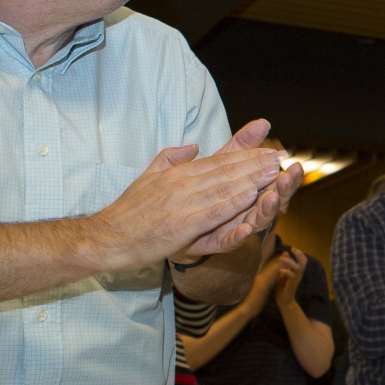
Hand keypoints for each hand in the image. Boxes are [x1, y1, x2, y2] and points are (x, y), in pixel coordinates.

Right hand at [93, 120, 293, 270]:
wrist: (105, 237)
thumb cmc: (128, 212)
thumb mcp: (148, 177)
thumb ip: (171, 159)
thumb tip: (193, 146)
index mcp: (176, 172)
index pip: (218, 160)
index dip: (246, 155)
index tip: (269, 150)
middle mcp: (180, 184)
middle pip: (225, 171)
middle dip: (255, 164)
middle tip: (280, 157)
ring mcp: (180, 204)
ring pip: (223, 189)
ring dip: (251, 180)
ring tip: (274, 172)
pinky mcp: (180, 226)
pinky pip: (212, 213)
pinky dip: (232, 204)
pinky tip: (251, 197)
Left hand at [271, 247, 304, 306]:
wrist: (284, 301)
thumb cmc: (283, 287)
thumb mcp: (283, 273)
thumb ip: (284, 264)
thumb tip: (285, 252)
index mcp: (297, 272)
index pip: (302, 260)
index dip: (299, 253)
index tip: (293, 248)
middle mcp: (298, 275)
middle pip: (303, 262)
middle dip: (299, 255)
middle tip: (293, 249)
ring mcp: (296, 280)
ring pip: (298, 268)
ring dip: (290, 262)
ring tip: (281, 258)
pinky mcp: (292, 285)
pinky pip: (291, 277)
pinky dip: (286, 272)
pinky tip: (280, 270)